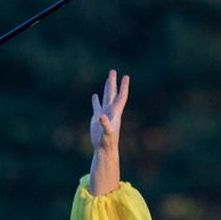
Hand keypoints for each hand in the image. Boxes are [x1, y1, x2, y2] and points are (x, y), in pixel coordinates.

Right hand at [87, 71, 129, 195]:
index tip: (126, 77)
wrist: (103, 149)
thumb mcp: (106, 132)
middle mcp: (111, 111)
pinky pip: (97, 106)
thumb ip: (105, 124)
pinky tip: (95, 95)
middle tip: (113, 70)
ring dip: (107, 88)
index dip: (123, 87)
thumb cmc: (107, 141)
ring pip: (106, 97)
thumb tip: (101, 116)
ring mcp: (104, 113)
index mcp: (115, 112)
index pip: (121, 96)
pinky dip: (96, 100)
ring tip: (108, 78)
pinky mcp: (97, 118)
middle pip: (113, 93)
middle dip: (113, 82)